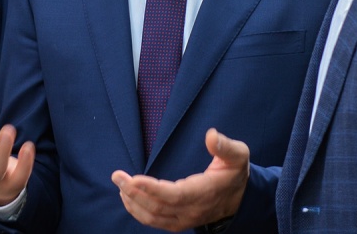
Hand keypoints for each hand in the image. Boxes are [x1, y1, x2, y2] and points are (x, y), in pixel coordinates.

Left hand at [113, 128, 249, 230]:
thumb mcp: (238, 155)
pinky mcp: (178, 222)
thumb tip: (211, 135)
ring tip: (120, 185)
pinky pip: (155, 221)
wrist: (240, 198)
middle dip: (134, 192)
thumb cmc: (235, 173)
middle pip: (158, 207)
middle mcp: (192, 210)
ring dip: (133, 203)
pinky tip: (129, 198)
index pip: (174, 195)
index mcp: (204, 192)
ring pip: (153, 217)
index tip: (132, 178)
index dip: (151, 189)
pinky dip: (138, 211)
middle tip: (117, 176)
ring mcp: (185, 219)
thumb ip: (225, 146)